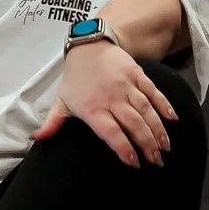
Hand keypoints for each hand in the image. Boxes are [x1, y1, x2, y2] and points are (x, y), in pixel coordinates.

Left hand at [34, 40, 177, 165]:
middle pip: (133, 124)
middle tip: (156, 162)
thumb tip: (36, 140)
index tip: (134, 163)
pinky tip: (172, 120)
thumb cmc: (75, 78)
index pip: (111, 132)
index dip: (123, 148)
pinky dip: (164, 106)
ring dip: (158, 130)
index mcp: (92, 108)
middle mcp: (112, 98)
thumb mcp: (61, 101)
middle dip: (147, 145)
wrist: (89, 46)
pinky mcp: (138, 75)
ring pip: (146, 111)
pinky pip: (153, 92)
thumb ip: (52, 123)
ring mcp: (127, 86)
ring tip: (166, 147)